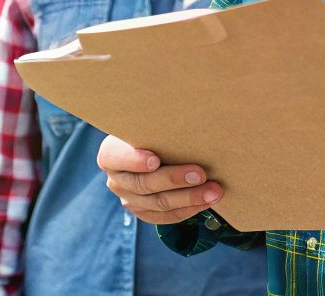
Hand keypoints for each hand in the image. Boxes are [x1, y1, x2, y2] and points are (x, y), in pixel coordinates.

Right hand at [97, 133, 222, 224]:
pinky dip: (187, 210)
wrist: (154, 146)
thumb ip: (158, 123)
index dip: (134, 159)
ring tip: (213, 191)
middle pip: (143, 184)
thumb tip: (187, 107)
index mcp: (110, 154)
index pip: (115, 157)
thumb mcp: (149, 122)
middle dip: (174, 179)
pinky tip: (205, 203)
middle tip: (201, 174)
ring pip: (158, 203)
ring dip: (189, 198)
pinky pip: (164, 217)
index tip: (155, 159)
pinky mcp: (144, 212)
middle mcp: (116, 180)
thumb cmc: (154, 130)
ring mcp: (129, 199)